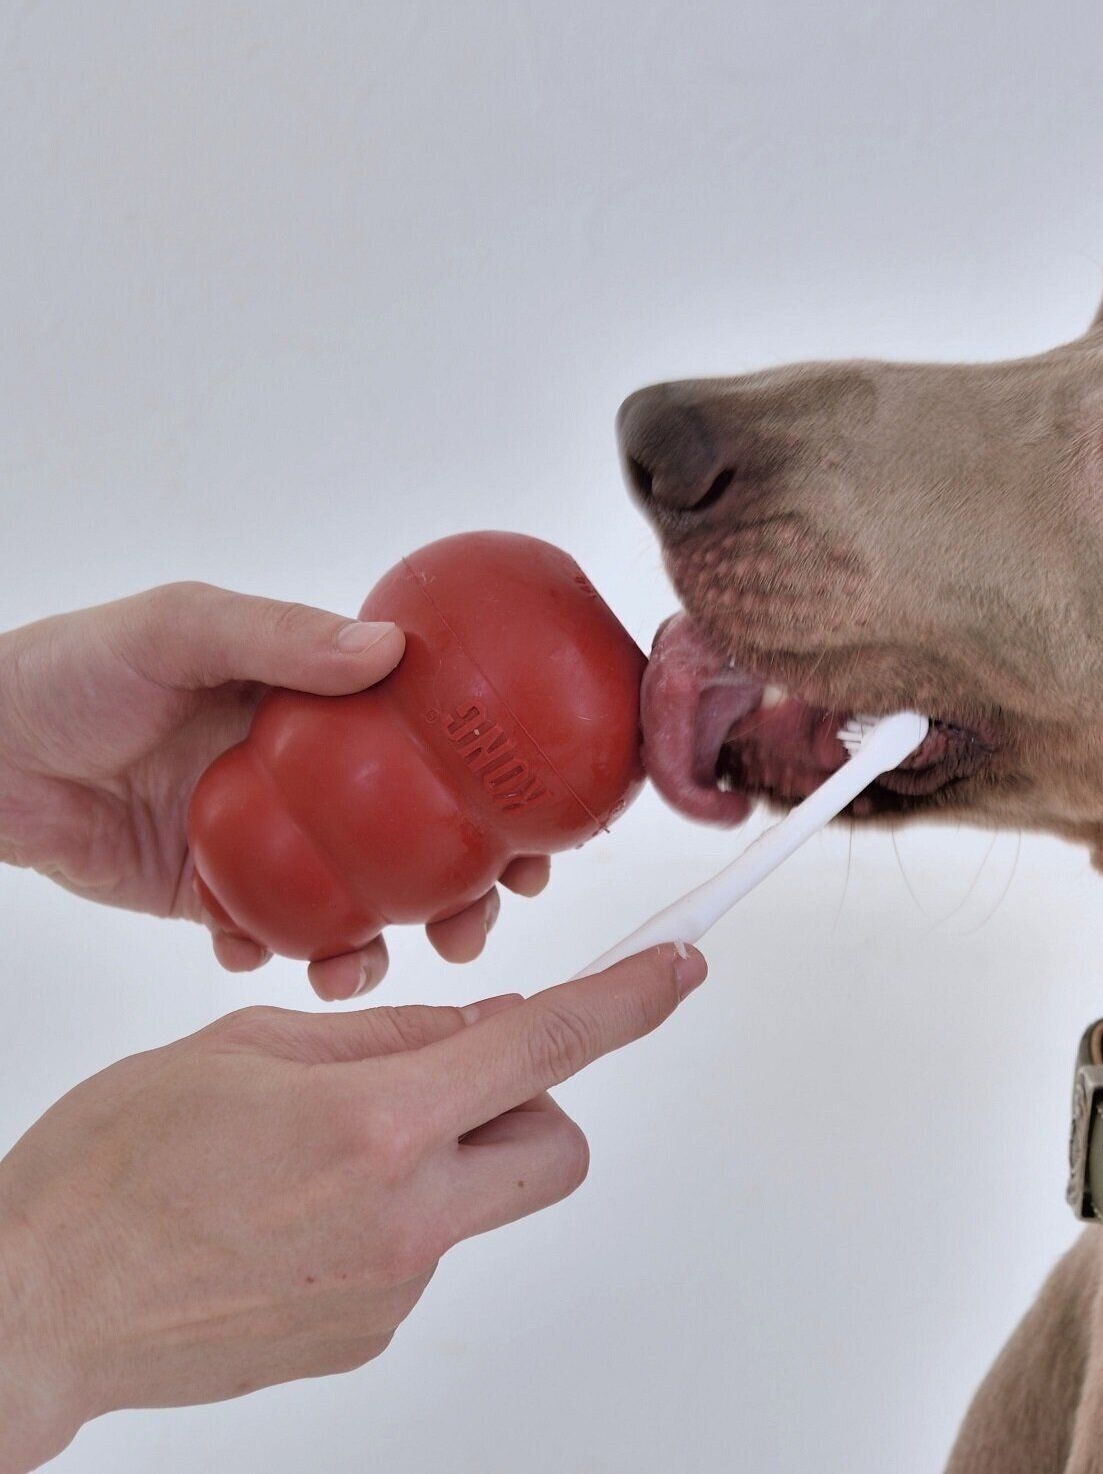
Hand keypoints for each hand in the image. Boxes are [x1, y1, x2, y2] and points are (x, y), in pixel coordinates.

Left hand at [0, 582, 552, 998]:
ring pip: (360, 904)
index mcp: (323, 711)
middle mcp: (311, 780)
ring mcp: (268, 845)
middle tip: (480, 919)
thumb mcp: (177, 628)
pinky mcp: (214, 898)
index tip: (544, 831)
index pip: (437, 750)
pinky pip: (272, 942)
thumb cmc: (68, 668)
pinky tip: (270, 959)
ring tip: (369, 965)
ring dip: (385, 942)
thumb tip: (386, 651)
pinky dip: (283, 959)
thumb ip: (277, 636)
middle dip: (466, 890)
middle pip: (419, 843)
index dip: (498, 791)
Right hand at [0, 943, 702, 1471]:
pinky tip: (291, 1216)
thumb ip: (386, 1036)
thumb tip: (484, 1025)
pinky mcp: (370, 1334)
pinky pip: (422, 1252)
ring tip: (312, 1158)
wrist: (36, 1308)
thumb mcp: (245, 1046)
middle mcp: (408, 1216)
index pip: (547, 1050)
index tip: (679, 972)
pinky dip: (387, 1218)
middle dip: (528, 1106)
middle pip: (557, 1147)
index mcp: (379, 1124)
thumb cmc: (112, 1171)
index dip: (629, 1003)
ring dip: (440, 1162)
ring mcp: (395, 1288)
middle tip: (441, 1085)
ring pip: (481, 1199)